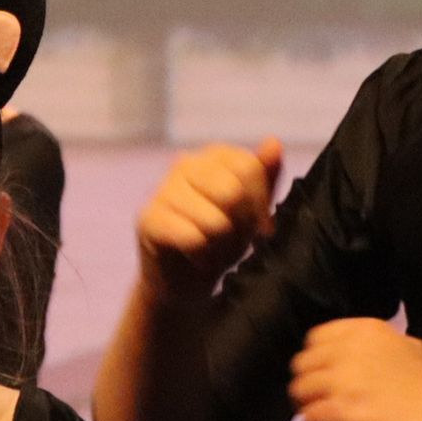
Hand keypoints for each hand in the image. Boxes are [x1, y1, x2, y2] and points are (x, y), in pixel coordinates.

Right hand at [136, 137, 283, 291]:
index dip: (261, 206)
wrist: (184, 279)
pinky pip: (193, 240)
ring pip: (215, 222)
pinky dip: (202, 258)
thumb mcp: (253, 209)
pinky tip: (196, 258)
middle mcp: (185, 163)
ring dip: (222, 247)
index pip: (250, 169)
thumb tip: (273, 142)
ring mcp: (162, 189)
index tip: (262, 229)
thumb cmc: (222, 238)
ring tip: (213, 249)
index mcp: (215, 154)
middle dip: (240, 226)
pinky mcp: (148, 219)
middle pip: (232, 193)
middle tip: (231, 239)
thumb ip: (265, 176)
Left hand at [289, 318, 421, 420]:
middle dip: (309, 386)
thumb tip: (350, 358)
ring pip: (299, 391)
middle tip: (324, 404)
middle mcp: (352, 349)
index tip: (327, 380)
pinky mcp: (344, 411)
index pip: (316, 338)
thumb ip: (378, 348)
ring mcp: (347, 380)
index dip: (318, 362)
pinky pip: (308, 418)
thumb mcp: (412, 351)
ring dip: (308, 408)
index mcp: (368, 330)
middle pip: (302, 364)